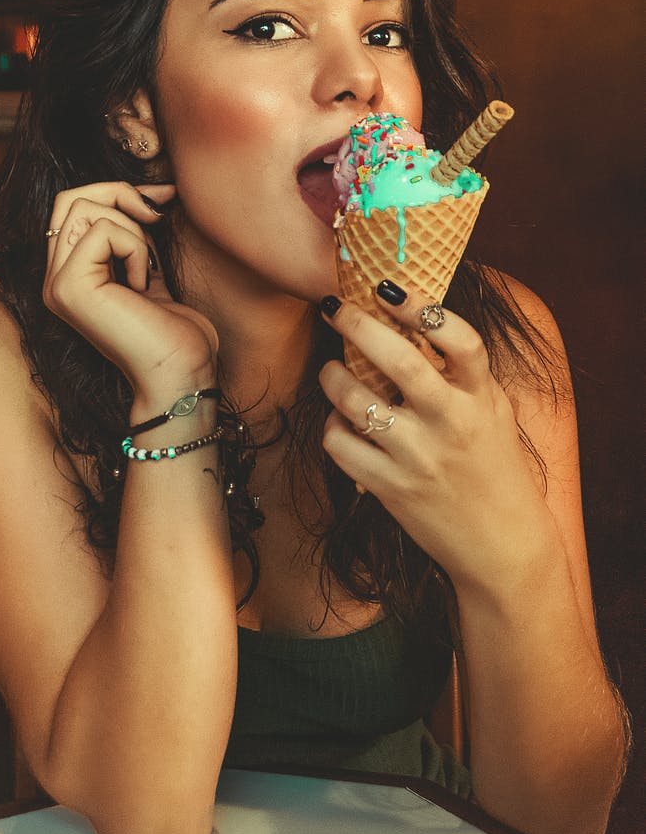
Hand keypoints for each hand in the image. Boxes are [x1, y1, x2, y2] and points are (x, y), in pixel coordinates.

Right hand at [42, 182, 217, 397]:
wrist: (181, 372)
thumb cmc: (174, 330)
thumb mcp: (151, 266)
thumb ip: (136, 232)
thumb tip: (153, 190)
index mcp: (69, 275)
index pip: (72, 206)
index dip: (117, 192)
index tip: (163, 198)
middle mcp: (53, 280)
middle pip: (70, 199)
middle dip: (121, 195)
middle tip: (157, 219)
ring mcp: (56, 285)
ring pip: (86, 208)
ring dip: (132, 229)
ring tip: (147, 270)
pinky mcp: (69, 286)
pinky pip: (104, 230)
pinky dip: (135, 248)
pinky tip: (143, 286)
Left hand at [318, 284, 555, 593]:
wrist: (503, 546)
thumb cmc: (495, 467)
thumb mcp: (493, 411)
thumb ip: (463, 372)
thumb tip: (415, 318)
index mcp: (481, 399)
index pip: (460, 341)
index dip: (423, 308)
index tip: (388, 287)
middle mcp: (450, 424)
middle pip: (400, 363)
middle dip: (359, 326)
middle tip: (337, 308)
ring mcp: (417, 458)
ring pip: (356, 402)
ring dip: (332, 376)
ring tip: (331, 369)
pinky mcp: (390, 488)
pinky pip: (341, 445)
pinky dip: (333, 426)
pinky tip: (342, 420)